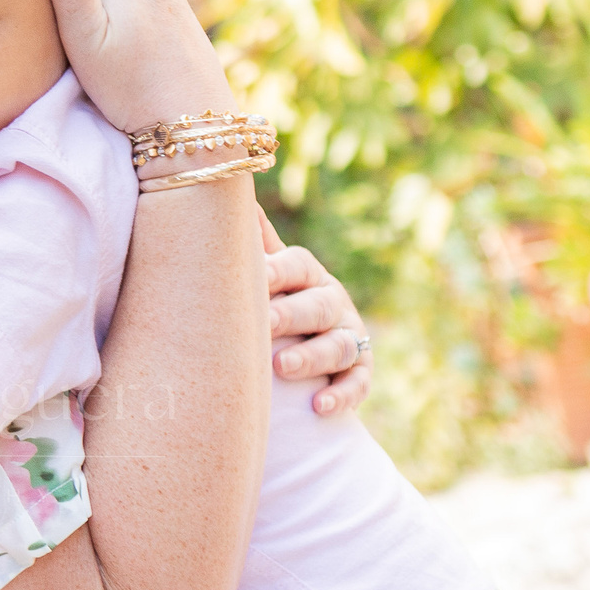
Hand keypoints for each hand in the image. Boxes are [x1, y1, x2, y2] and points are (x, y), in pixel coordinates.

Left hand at [260, 212, 370, 416]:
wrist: (298, 347)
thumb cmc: (271, 299)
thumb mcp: (265, 272)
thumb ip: (253, 241)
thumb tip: (228, 183)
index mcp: (307, 273)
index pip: (298, 266)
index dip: (278, 271)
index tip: (255, 275)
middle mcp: (333, 300)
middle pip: (317, 306)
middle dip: (290, 315)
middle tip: (262, 326)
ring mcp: (350, 336)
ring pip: (338, 346)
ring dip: (311, 357)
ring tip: (281, 368)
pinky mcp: (361, 371)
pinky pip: (358, 383)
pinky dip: (340, 395)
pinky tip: (319, 407)